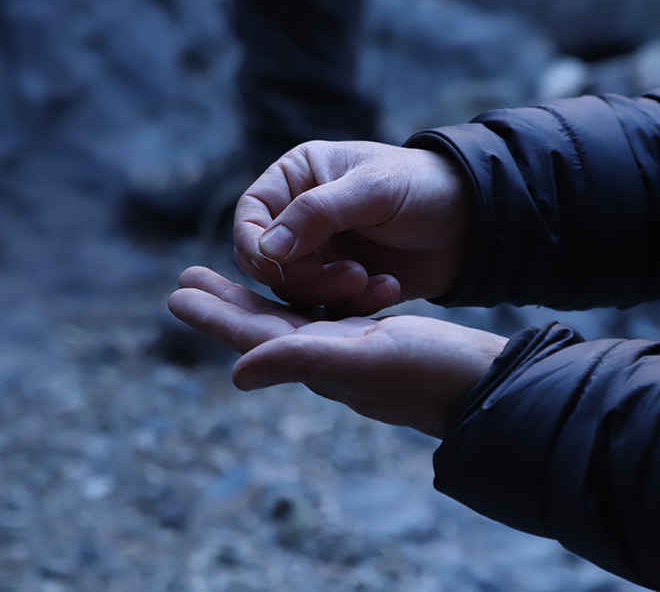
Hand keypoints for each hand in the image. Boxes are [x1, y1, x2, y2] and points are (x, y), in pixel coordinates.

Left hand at [168, 266, 506, 437]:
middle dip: (226, 302)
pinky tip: (305, 287)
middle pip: (263, 325)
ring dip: (258, 297)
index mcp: (317, 359)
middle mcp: (327, 358)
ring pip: (292, 318)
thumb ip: (301, 361)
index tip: (176, 292)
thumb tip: (237, 374)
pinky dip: (305, 296)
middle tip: (186, 279)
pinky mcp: (377, 340)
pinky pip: (327, 314)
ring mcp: (351, 350)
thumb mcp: (363, 359)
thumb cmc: (430, 371)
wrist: (483, 383)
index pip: (253, 334)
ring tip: (233, 277)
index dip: (213, 314)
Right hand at [233, 140, 467, 314]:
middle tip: (347, 275)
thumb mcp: (372, 190)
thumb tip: (265, 249)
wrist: (474, 222)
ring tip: (369, 280)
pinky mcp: (345, 284)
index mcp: (297, 179)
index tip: (283, 266)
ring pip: (295, 292)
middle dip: (301, 277)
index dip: (256, 248)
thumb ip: (316, 214)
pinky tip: (387, 289)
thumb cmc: (424, 187)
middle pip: (267, 263)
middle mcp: (302, 217)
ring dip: (329, 293)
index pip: (249, 218)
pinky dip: (353, 306)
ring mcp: (323, 253)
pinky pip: (328, 308)